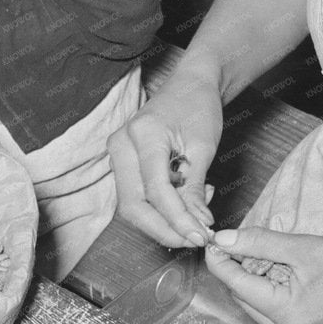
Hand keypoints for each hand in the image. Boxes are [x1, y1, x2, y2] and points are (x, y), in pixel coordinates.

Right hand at [107, 71, 222, 248]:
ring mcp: (118, 154)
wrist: (190, 85)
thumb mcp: (204, 148)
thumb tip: (198, 226)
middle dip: (165, 229)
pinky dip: (161, 209)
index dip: (178, 219)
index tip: (202, 236)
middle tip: (196, 238)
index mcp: (143, 134)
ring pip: (133, 206)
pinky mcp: (123, 162)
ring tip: (197, 215)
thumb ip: (195, 189)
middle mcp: (122, 145)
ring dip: (164, 221)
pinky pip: (137, 196)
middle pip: (134, 206)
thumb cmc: (199, 107)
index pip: (156, 190)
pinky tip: (186, 202)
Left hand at [205, 227, 322, 323]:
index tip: (211, 238)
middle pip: (244, 297)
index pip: (237, 285)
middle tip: (240, 239)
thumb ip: (259, 243)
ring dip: (254, 280)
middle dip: (239, 268)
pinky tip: (281, 272)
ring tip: (267, 254)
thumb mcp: (304, 247)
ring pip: (256, 306)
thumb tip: (223, 239)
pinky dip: (270, 291)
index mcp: (287, 317)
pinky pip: (273, 313)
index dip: (220, 260)